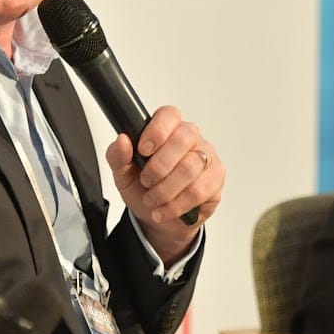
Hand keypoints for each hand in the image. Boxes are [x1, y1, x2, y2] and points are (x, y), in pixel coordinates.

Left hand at [105, 105, 223, 263]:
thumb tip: (122, 140)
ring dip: (165, 189)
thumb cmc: (144, 188)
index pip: (169, 115)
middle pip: (183, 139)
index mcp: (168, 129)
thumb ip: (118, 156)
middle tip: (146, 181)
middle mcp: (191, 138)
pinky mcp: (215, 179)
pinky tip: (165, 209)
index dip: (157, 131)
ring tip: (152, 200)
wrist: (160, 218)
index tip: (143, 150)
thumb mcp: (123, 174)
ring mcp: (207, 157)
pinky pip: (199, 190)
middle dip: (159, 166)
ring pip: (190, 167)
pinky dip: (176, 205)